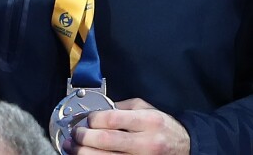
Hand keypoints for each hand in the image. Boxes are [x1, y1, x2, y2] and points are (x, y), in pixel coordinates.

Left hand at [62, 98, 189, 154]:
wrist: (186, 147)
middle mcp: (146, 143)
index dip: (93, 119)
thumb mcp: (145, 108)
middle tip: (74, 134)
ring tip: (72, 147)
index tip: (86, 120)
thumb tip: (96, 110)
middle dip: (84, 137)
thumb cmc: (162, 126)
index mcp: (148, 121)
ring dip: (84, 153)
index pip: (112, 119)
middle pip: (106, 141)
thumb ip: (122, 108)